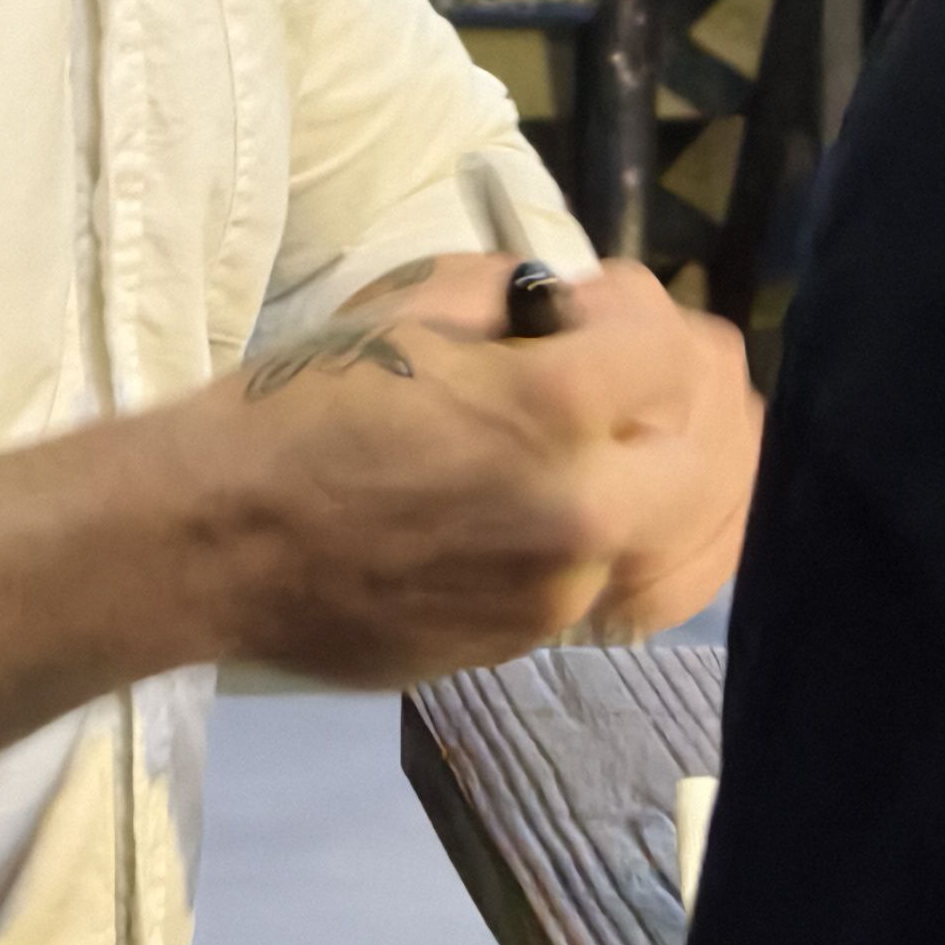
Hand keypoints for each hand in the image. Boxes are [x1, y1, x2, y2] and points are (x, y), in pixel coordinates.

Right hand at [180, 260, 758, 686]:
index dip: (640, 312)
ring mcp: (565, 594)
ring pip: (704, 541)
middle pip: (722, 449)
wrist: (222, 538)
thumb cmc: (302, 402)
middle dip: (702, 390)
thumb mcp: (411, 305)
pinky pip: (640, 593)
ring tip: (685, 439)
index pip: (673, 351)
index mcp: (550, 409)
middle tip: (669, 362)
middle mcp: (583, 511)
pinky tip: (648, 514)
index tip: (594, 301)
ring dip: (705, 477)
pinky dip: (660, 544)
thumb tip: (575, 313)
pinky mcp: (535, 644)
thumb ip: (516, 299)